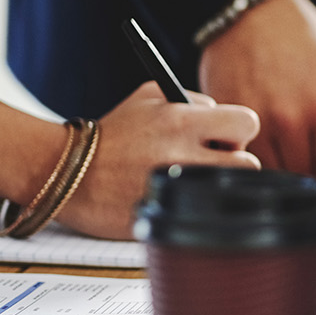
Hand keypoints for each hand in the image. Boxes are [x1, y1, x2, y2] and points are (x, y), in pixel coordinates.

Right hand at [56, 82, 261, 238]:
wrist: (66, 172)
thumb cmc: (111, 133)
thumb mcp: (148, 97)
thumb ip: (191, 100)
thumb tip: (223, 114)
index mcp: (181, 120)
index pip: (246, 122)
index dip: (237, 130)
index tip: (222, 137)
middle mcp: (183, 154)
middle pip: (248, 161)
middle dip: (235, 161)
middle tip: (212, 162)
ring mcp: (176, 189)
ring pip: (230, 190)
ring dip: (218, 185)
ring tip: (194, 180)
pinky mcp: (166, 217)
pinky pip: (204, 212)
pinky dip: (197, 207)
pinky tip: (177, 199)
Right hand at [200, 0, 315, 190]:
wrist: (254, 10)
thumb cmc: (306, 41)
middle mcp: (292, 117)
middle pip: (304, 179)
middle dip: (311, 174)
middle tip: (309, 154)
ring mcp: (255, 119)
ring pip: (271, 174)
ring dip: (280, 167)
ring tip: (283, 142)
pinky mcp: (225, 118)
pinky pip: (240, 157)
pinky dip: (250, 155)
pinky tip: (258, 136)